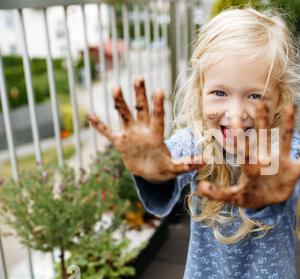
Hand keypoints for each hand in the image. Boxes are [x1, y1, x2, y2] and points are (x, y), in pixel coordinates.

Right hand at [87, 77, 203, 181]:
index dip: (157, 104)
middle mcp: (143, 130)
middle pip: (141, 109)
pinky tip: (90, 115)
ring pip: (124, 115)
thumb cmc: (164, 169)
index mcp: (156, 135)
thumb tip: (204, 161)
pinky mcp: (120, 142)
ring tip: (115, 87)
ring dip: (119, 102)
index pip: (157, 117)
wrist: (149, 174)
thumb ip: (186, 164)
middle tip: (139, 77)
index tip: (159, 89)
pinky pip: (108, 133)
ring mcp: (130, 135)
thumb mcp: (174, 168)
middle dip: (140, 94)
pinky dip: (99, 126)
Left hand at [197, 102, 299, 208]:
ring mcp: (281, 163)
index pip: (244, 148)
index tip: (233, 118)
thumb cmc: (250, 195)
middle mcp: (266, 159)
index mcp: (251, 165)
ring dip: (289, 125)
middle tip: (259, 101)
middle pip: (263, 137)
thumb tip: (199, 188)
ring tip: (292, 106)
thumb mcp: (234, 198)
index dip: (239, 135)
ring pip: (286, 140)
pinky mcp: (294, 171)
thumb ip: (217, 194)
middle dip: (261, 121)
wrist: (267, 201)